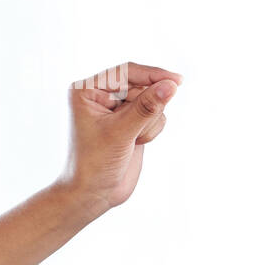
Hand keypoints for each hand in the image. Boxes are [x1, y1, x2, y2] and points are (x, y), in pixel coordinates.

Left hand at [59, 61, 181, 218]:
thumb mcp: (122, 133)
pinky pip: (157, 115)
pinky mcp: (131, 121)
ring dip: (151, 121)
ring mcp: (117, 108)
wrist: (92, 192)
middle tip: (137, 131)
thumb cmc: (95, 163)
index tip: (177, 82)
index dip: (153, 75)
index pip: (126, 71)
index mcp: (87, 90)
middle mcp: (101, 95)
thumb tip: (171, 85)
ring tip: (133, 140)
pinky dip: (153, 129)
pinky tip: (137, 143)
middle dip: (148, 108)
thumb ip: (147, 108)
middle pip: (143, 85)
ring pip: (154, 100)